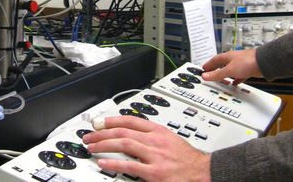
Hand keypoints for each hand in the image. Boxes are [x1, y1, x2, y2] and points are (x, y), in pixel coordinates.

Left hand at [82, 116, 210, 181]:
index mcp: (158, 131)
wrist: (203, 172)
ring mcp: (154, 156)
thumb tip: (133, 134)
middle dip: (102, 132)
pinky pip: (130, 165)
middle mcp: (155, 140)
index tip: (99, 122)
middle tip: (89, 135)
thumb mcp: (170, 139)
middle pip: (123, 130)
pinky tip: (104, 162)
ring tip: (92, 147)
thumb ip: (152, 136)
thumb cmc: (188, 159)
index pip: (131, 119)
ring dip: (104, 144)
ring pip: (124, 143)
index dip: (111, 120)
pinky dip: (114, 163)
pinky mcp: (154, 173)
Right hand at [201, 49, 261, 84]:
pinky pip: (239, 75)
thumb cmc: (248, 62)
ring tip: (221, 79)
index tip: (203, 68)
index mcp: (227, 57)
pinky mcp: (247, 69)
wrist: (263, 63)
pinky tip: (235, 82)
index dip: (208, 65)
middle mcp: (233, 59)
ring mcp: (240, 64)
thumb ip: (217, 74)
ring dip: (225, 74)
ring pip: (230, 69)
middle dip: (215, 69)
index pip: (214, 60)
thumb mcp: (229, 70)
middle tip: (210, 72)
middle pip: (221, 64)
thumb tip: (205, 76)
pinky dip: (235, 79)